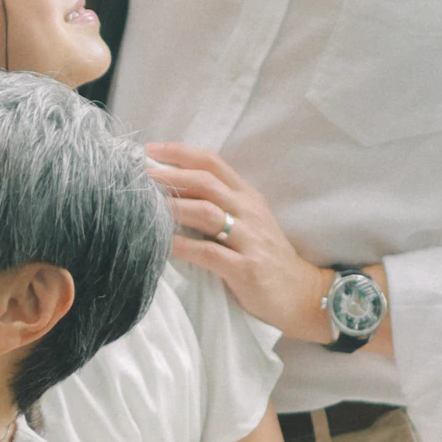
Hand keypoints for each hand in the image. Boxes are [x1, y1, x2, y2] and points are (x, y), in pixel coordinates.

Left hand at [146, 144, 332, 342]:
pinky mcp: (247, 269)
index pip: (213, 163)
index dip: (181, 153)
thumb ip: (219, 204)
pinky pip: (210, 254)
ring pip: (207, 213)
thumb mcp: (248, 221)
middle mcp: (249, 212)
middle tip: (140, 174)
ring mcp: (250, 240)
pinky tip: (163, 245)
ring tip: (146, 205)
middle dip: (171, 175)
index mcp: (247, 197)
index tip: (151, 149)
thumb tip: (172, 191)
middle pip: (206, 182)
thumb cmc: (265, 256)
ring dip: (174, 206)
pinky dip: (183, 247)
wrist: (301, 292)